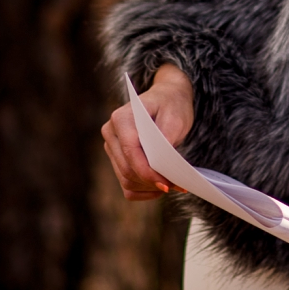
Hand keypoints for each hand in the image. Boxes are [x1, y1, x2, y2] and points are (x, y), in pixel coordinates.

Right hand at [100, 64, 194, 200]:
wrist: (166, 98)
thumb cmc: (171, 105)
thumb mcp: (175, 117)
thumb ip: (167, 138)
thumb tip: (161, 164)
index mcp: (121, 118)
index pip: (130, 151)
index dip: (148, 171)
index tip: (168, 184)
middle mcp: (111, 133)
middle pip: (127, 169)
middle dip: (152, 181)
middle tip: (177, 185)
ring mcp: (112, 148)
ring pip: (126, 180)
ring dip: (149, 187)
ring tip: (172, 185)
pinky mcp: (116, 160)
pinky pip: (126, 186)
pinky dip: (144, 191)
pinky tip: (160, 187)